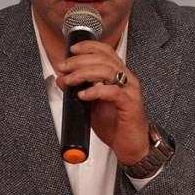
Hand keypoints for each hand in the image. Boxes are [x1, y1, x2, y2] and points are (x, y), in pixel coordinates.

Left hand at [56, 40, 148, 165]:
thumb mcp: (91, 106)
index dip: (88, 47)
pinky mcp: (130, 105)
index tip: (72, 50)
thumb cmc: (116, 126)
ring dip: (84, 73)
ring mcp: (130, 91)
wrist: (131, 147)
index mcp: (119, 76)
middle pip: (103, 59)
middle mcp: (126, 80)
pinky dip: (95, 91)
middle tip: (64, 68)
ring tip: (71, 81)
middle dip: (79, 61)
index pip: (106, 51)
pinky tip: (84, 95)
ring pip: (107, 71)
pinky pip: (113, 92)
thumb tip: (62, 79)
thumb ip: (79, 90)